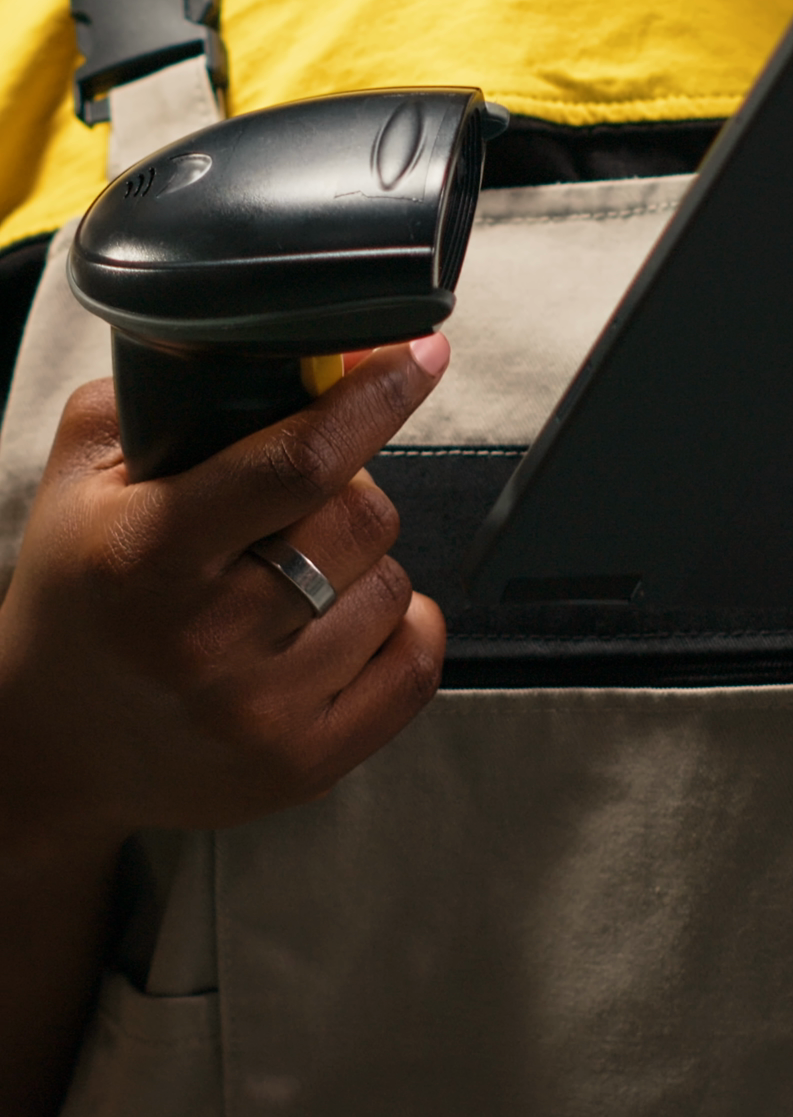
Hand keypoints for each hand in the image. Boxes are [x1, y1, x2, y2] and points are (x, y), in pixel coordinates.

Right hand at [0, 335, 450, 856]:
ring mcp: (261, 712)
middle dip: (352, 487)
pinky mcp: (304, 764)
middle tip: (305, 499)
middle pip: (363, 518)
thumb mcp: (83, 479)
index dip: (373, 398)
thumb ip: (166, 397)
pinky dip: (398, 626)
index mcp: (148, 553)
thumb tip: (293, 351)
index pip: (299, 461)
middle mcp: (207, 638)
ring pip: (392, 586)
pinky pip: (416, 664)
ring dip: (361, 564)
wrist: (50, 745)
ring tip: (298, 574)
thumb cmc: (80, 595)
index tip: (417, 355)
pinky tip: (345, 620)